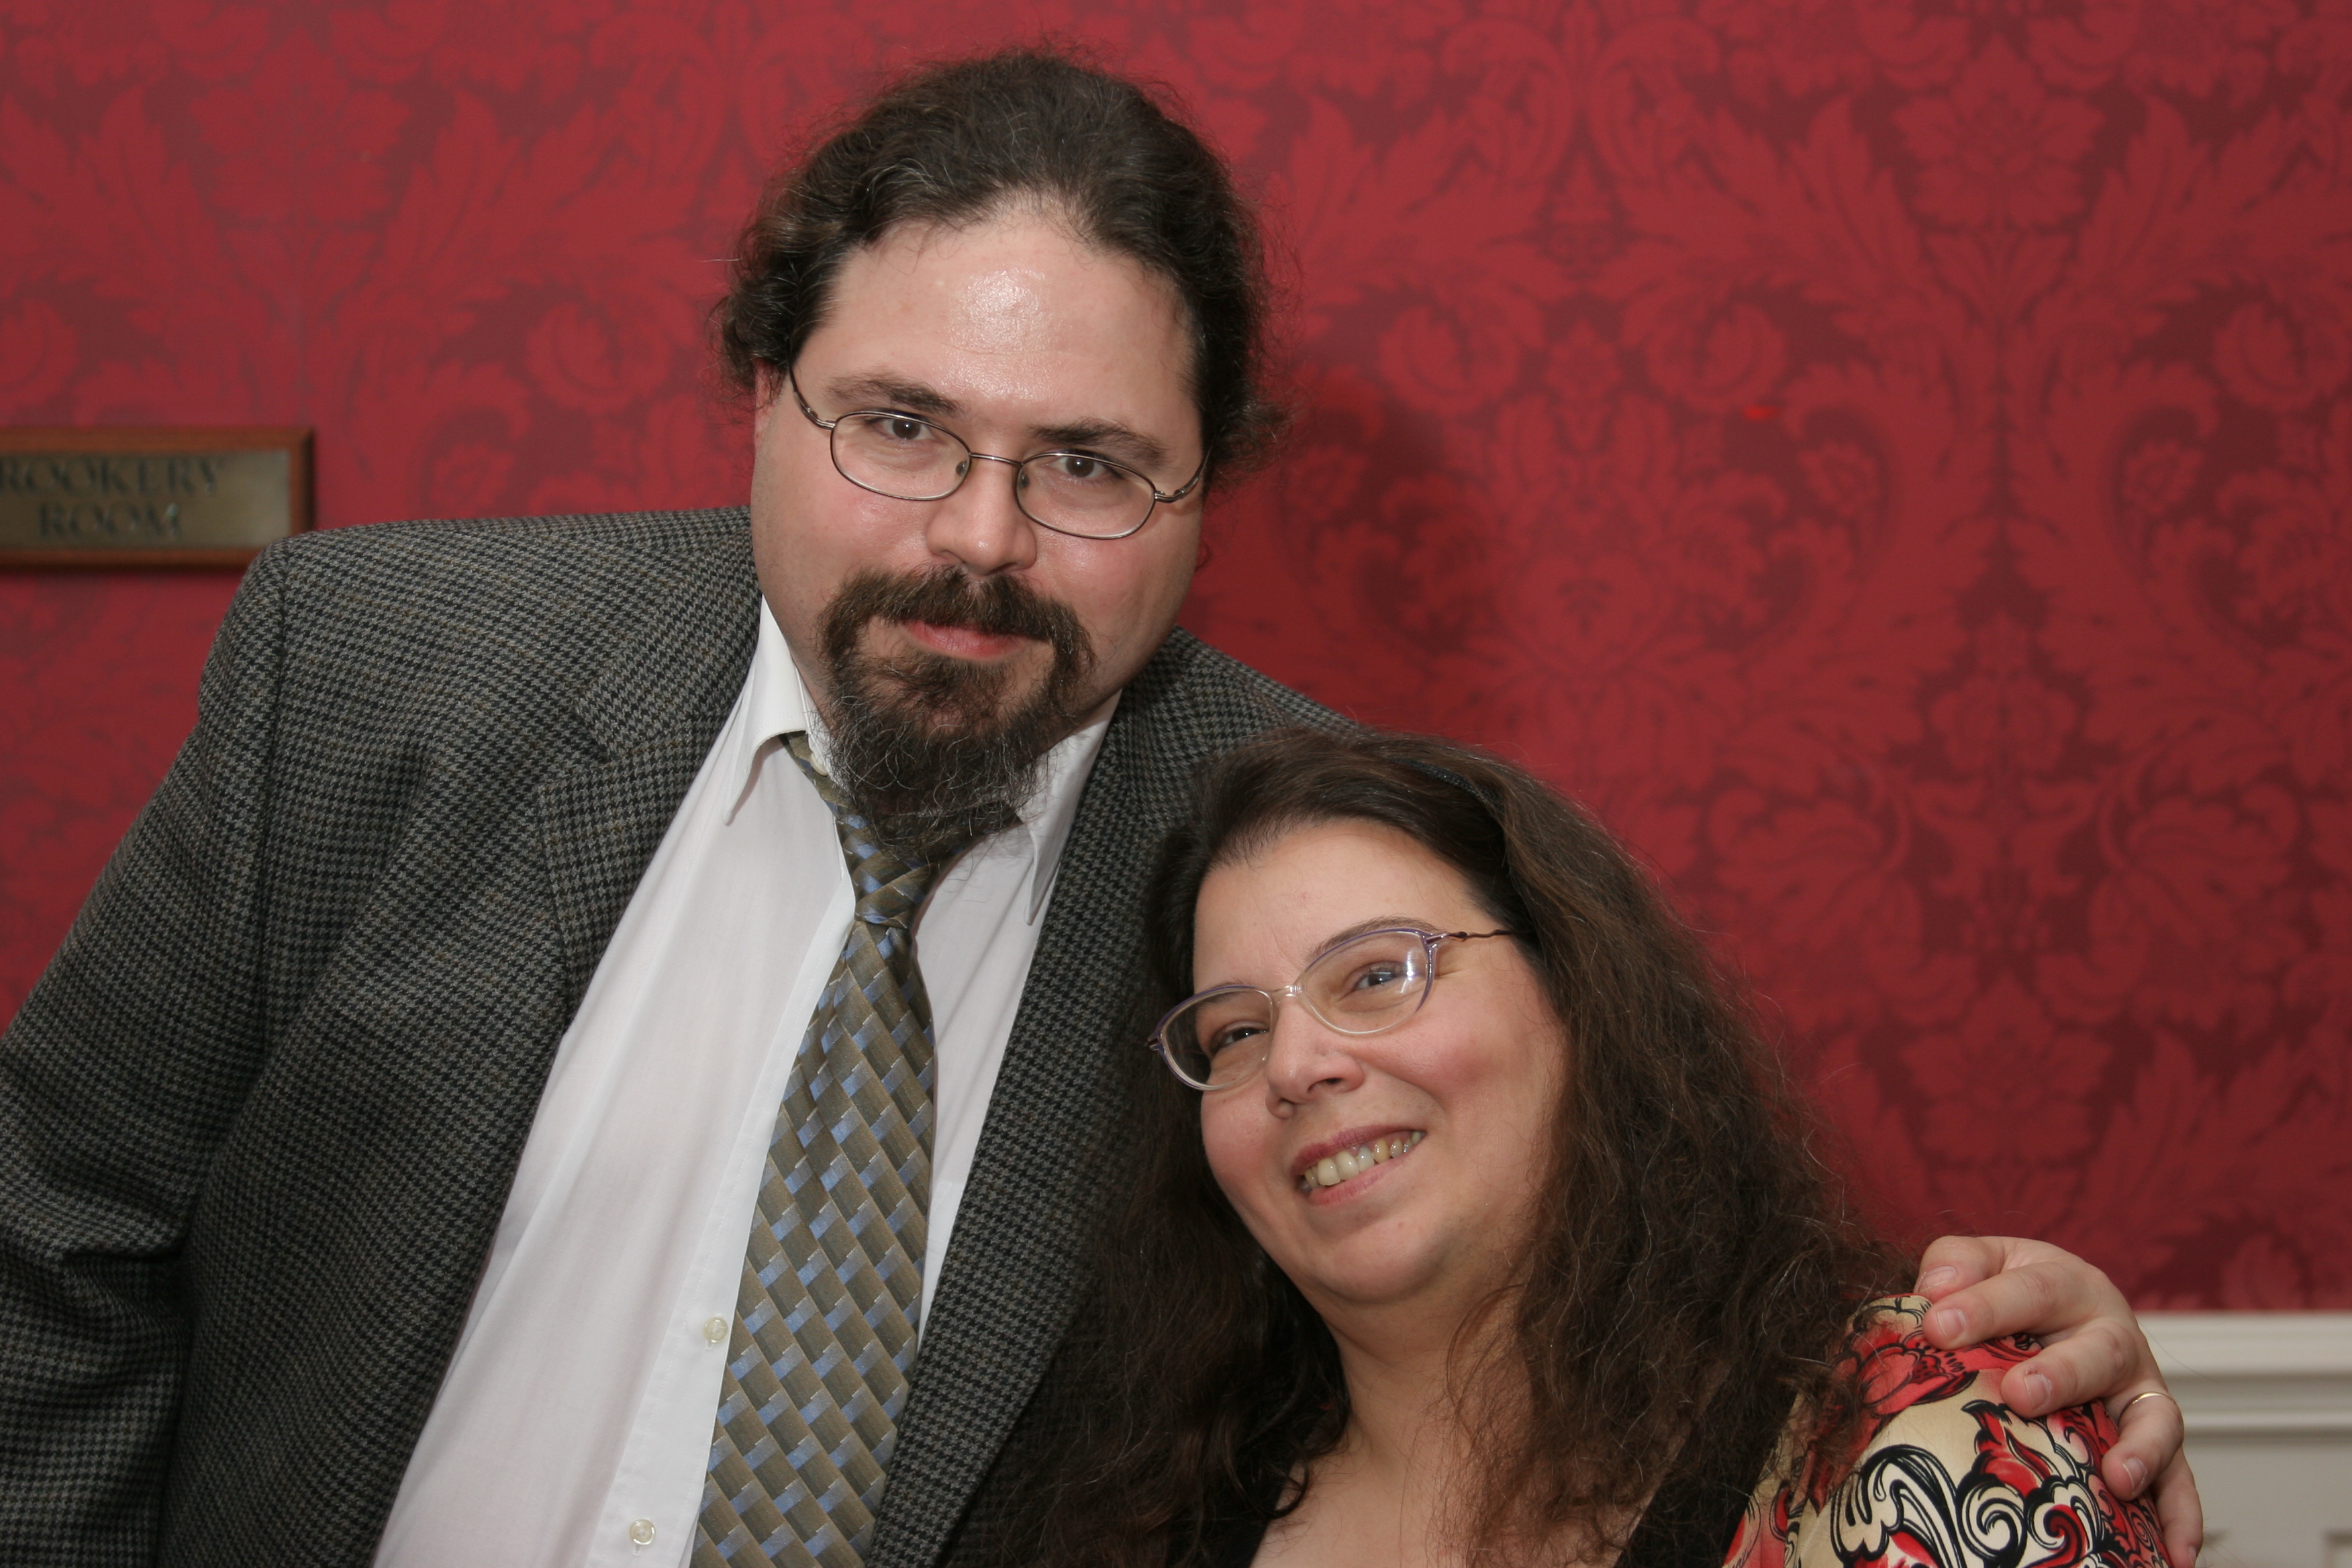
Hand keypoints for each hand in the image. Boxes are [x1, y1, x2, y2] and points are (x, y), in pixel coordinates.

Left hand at [1914, 1235, 2202, 1567]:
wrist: (2055, 1306)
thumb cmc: (2010, 1290)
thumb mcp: (1982, 1261)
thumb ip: (1956, 1263)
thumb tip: (1936, 1290)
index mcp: (2068, 1285)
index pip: (2031, 1289)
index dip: (1984, 1306)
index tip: (1939, 1326)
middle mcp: (2114, 1336)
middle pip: (2099, 1353)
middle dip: (2062, 1374)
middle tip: (2021, 1393)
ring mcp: (2139, 1391)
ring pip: (2155, 1416)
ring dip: (2142, 1448)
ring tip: (2118, 1477)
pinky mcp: (2152, 1439)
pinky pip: (2179, 1479)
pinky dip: (2181, 1514)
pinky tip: (2173, 1552)